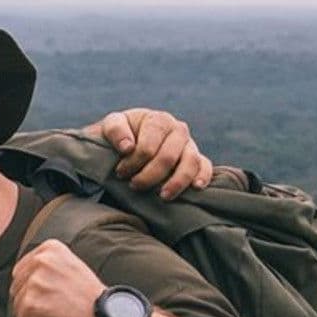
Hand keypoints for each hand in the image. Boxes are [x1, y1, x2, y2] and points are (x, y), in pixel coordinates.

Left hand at [10, 239, 104, 316]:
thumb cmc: (92, 298)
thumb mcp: (72, 267)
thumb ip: (48, 266)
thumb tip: (25, 275)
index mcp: (50, 249)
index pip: (21, 270)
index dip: (33, 288)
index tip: (50, 294)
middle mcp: (40, 262)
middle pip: (17, 287)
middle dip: (31, 301)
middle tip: (56, 306)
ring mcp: (34, 283)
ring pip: (18, 306)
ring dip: (34, 316)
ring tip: (58, 315)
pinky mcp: (30, 305)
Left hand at [86, 108, 213, 199]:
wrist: (132, 139)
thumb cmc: (122, 133)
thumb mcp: (111, 125)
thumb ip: (115, 130)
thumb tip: (127, 147)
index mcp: (158, 120)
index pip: (148, 146)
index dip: (134, 162)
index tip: (120, 173)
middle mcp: (178, 130)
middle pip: (168, 157)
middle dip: (149, 175)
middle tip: (134, 185)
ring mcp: (190, 144)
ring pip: (190, 162)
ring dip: (176, 182)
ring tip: (163, 196)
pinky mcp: (197, 158)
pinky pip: (205, 166)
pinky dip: (203, 176)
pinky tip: (196, 187)